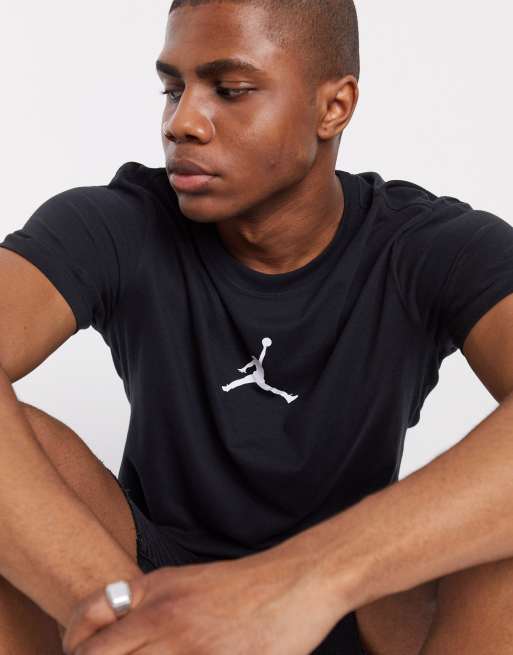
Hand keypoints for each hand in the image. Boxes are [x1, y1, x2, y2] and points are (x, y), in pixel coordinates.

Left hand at [62, 546, 344, 653]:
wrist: (295, 581)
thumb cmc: (242, 585)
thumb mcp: (184, 580)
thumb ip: (146, 603)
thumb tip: (113, 631)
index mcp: (155, 592)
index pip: (87, 623)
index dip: (74, 645)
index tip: (81, 654)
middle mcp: (164, 618)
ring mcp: (189, 645)